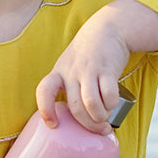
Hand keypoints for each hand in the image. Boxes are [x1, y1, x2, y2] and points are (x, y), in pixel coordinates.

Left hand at [35, 0, 157, 132]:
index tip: (53, 125)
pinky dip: (111, 105)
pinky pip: (109, 94)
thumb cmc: (88, 55)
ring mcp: (89, 70)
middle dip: (88, 124)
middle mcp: (71, 72)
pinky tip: (113, 105)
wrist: (108, 28)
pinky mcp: (107, 69)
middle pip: (75, 107)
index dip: (46, 110)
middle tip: (99, 130)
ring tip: (105, 119)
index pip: (44, 91)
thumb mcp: (70, 66)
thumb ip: (69, 87)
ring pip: (91, 104)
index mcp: (58, 73)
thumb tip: (79, 119)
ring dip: (100, 117)